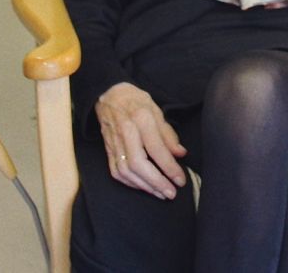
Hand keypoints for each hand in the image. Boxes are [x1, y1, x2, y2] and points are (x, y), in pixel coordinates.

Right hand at [95, 82, 187, 198]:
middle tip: (171, 193)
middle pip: (138, 163)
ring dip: (144, 186)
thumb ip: (168, 134)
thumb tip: (180, 154)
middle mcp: (126, 131)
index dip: (169, 167)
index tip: (180, 180)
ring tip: (160, 193)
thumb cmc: (136, 101)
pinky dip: (131, 183)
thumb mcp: (157, 110)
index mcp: (141, 118)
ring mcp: (114, 142)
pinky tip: (144, 187)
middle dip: (156, 182)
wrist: (108, 94)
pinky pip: (116, 172)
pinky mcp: (107, 150)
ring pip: (126, 171)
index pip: (156, 148)